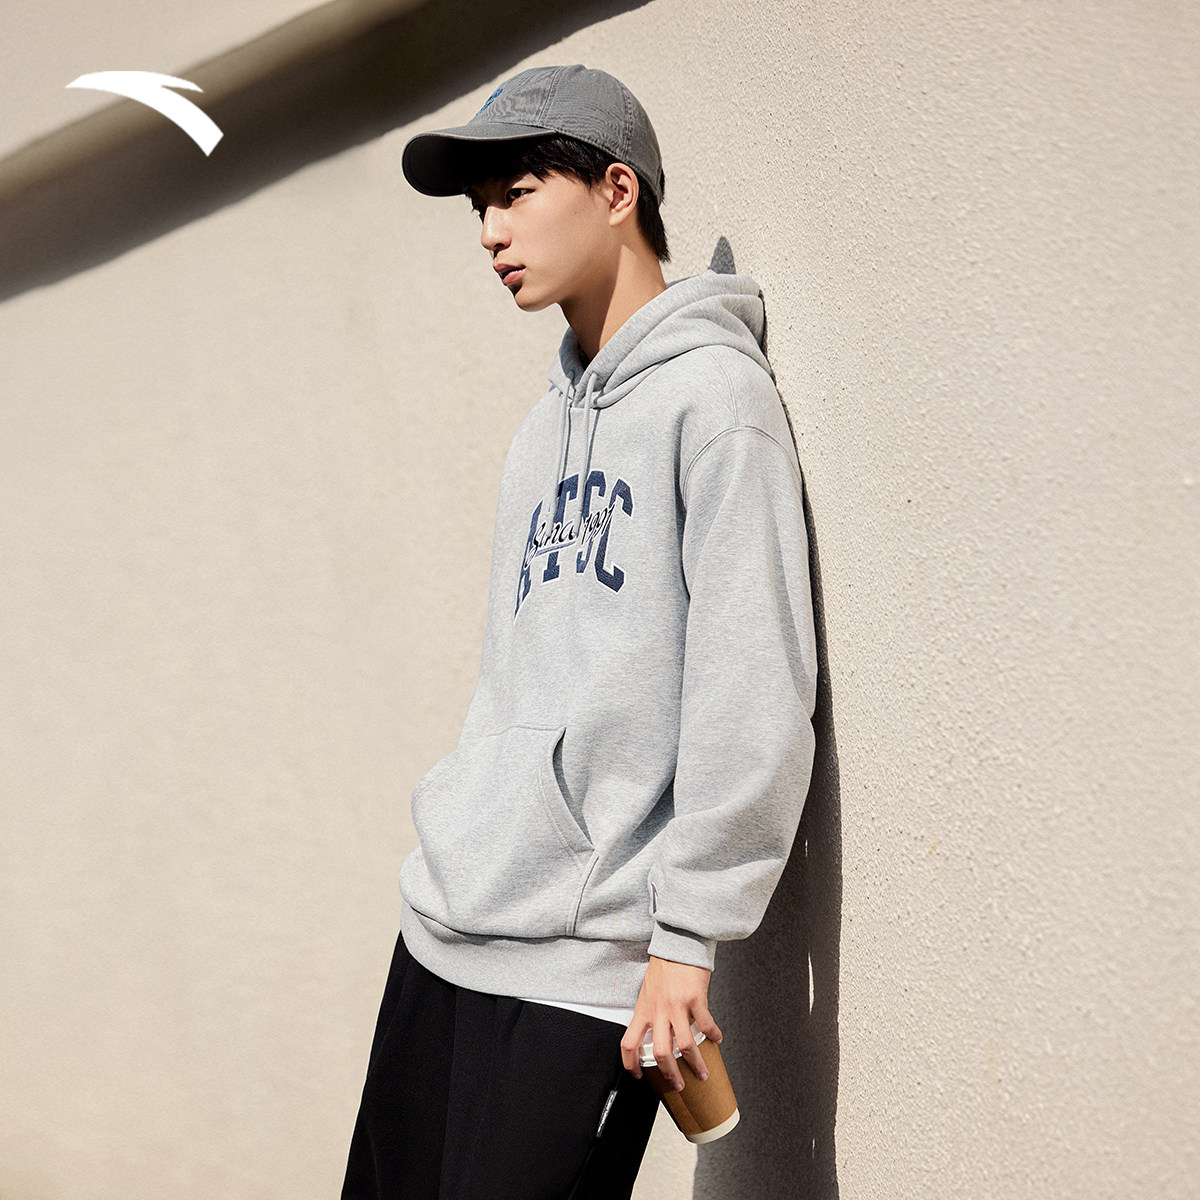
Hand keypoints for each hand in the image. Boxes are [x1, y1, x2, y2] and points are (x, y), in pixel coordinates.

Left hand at [620, 956, 722, 1090]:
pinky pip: (706, 1025)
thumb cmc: (664, 967)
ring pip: (685, 1045)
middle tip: (679, 1085)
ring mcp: (677, 1005)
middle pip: (660, 1052)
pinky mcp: (695, 998)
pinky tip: (717, 1040)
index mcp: (643, 1010)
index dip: (631, 1064)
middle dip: (670, 1074)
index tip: (639, 1076)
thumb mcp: (649, 991)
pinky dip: (713, 1035)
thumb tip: (659, 1035)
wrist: (678, 943)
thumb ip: (651, 1012)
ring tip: (702, 1073)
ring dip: (695, 1064)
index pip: (628, 1043)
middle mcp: (658, 1010)